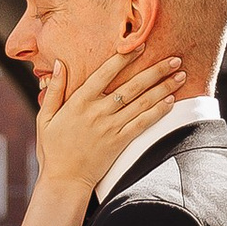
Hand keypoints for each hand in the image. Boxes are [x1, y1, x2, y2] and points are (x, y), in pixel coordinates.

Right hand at [33, 49, 184, 196]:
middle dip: (155, 71)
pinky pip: (143, 124)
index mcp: (79, 102)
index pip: (105, 74)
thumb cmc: (53, 149)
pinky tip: (171, 101)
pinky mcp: (120, 142)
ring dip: (163, 88)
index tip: (141, 45)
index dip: (124, 58)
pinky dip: (158, 112)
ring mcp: (111, 127)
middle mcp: (98, 112)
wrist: (64, 180)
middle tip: (175, 58)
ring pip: (142, 103)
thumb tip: (58, 63)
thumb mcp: (46, 117)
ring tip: (181, 76)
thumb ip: (55, 89)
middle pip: (132, 86)